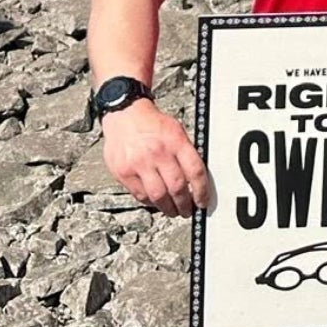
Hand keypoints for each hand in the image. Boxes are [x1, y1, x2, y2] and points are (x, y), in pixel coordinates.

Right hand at [101, 99, 211, 217]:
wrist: (124, 115)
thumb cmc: (152, 124)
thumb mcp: (177, 131)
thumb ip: (187, 154)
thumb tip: (198, 179)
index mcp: (176, 142)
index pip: (195, 171)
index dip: (202, 191)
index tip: (203, 201)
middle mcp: (158, 153)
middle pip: (177, 187)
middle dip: (185, 204)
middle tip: (188, 210)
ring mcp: (139, 164)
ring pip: (158, 196)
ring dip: (168, 208)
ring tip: (173, 211)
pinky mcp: (124, 172)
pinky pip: (140, 195)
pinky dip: (150, 202)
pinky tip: (156, 202)